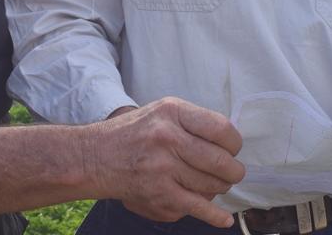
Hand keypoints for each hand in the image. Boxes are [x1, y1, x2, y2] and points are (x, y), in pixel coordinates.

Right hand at [90, 97, 244, 227]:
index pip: (221, 129)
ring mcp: (163, 169)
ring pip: (211, 185)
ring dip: (219, 188)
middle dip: (233, 171)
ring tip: (215, 185)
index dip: (234, 144)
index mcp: (173, 112)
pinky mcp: (159, 195)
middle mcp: (168, 138)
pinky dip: (215, 216)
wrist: (96, 157)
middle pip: (220, 161)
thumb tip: (228, 146)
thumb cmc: (134, 133)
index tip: (233, 150)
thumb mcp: (162, 111)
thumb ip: (193, 123)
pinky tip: (224, 219)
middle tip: (232, 173)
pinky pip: (198, 208)